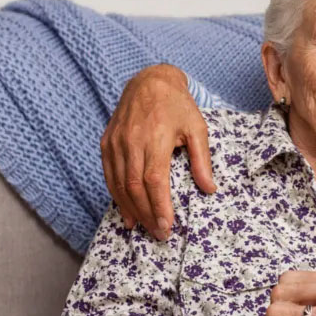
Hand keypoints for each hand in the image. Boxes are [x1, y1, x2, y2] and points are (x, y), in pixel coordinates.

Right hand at [100, 63, 214, 239]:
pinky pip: (109, 175)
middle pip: (135, 187)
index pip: (154, 180)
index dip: (160, 206)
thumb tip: (209, 189)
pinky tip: (126, 212)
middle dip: (147, 214)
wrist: (149, 81)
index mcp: (155, 138)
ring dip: (131, 209)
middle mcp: (131, 141)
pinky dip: (116, 196)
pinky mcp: (106, 142)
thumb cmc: (177, 105)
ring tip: (143, 228)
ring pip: (119, 184)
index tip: (167, 226)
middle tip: (159, 234)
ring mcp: (115, 142)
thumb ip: (202, 160)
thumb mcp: (198, 127)